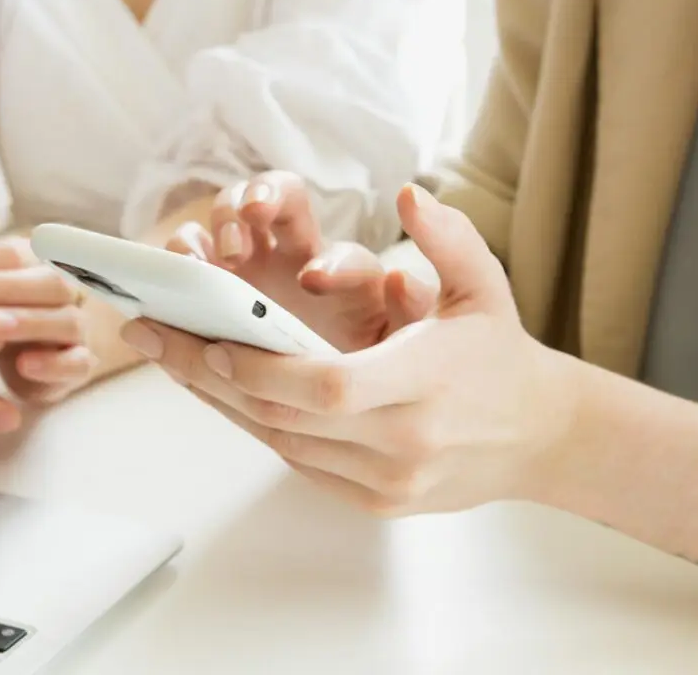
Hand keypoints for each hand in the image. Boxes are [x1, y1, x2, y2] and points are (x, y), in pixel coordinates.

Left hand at [0, 238, 98, 403]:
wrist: (45, 347)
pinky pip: (76, 362)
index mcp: (39, 261)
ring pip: (64, 320)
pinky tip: (24, 365)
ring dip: (29, 321)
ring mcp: (76, 328)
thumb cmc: (4, 309)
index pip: (8, 254)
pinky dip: (54, 364)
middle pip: (44, 281)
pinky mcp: (80, 364)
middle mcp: (64, 290)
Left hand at [123, 186, 579, 514]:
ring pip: (284, 444)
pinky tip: (220, 391)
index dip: (261, 367)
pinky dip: (258, 426)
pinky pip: (301, 464)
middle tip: (155, 338)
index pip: (327, 385)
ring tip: (171, 360)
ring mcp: (389, 480)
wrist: (541, 437)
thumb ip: (447, 238)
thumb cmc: (500, 354)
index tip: (211, 340)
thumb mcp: (486, 285)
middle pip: (286, 418)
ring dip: (223, 402)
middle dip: (210, 378)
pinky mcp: (377, 502)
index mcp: (428, 381)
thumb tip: (408, 194)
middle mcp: (405, 441)